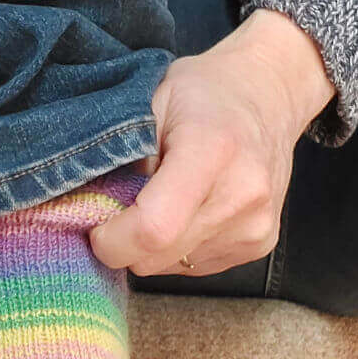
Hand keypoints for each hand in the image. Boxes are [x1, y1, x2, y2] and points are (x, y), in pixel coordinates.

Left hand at [90, 9, 333, 276]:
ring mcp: (255, 225)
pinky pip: (194, 266)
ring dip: (152, 245)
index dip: (112, 240)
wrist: (269, 94)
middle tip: (124, 204)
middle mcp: (242, 194)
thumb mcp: (149, 102)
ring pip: (170, 266)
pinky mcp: (261, 244)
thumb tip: (88, 210)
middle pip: (156, 257)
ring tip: (164, 199)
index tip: (97, 225)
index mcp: (212, 150)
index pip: (153, 228)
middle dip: (125, 243)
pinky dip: (177, 246)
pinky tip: (188, 210)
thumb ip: (119, 154)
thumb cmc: (202, 92)